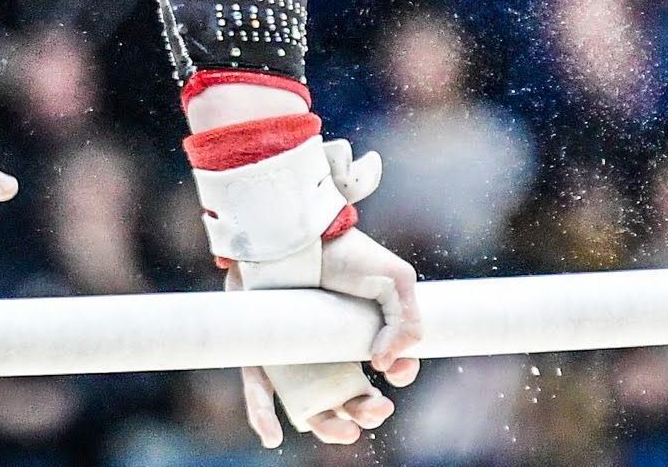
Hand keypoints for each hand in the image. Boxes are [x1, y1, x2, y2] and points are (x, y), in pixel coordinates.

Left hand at [233, 227, 422, 447]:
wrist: (299, 230)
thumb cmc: (347, 254)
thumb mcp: (395, 280)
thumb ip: (408, 321)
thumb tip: (385, 366)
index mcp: (362, 338)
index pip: (383, 374)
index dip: (396, 379)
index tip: (394, 371)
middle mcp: (328, 352)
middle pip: (350, 400)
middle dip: (367, 413)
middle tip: (375, 408)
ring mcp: (295, 355)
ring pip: (310, 408)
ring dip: (328, 427)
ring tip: (343, 428)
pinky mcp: (262, 351)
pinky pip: (259, 392)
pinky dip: (263, 417)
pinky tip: (272, 437)